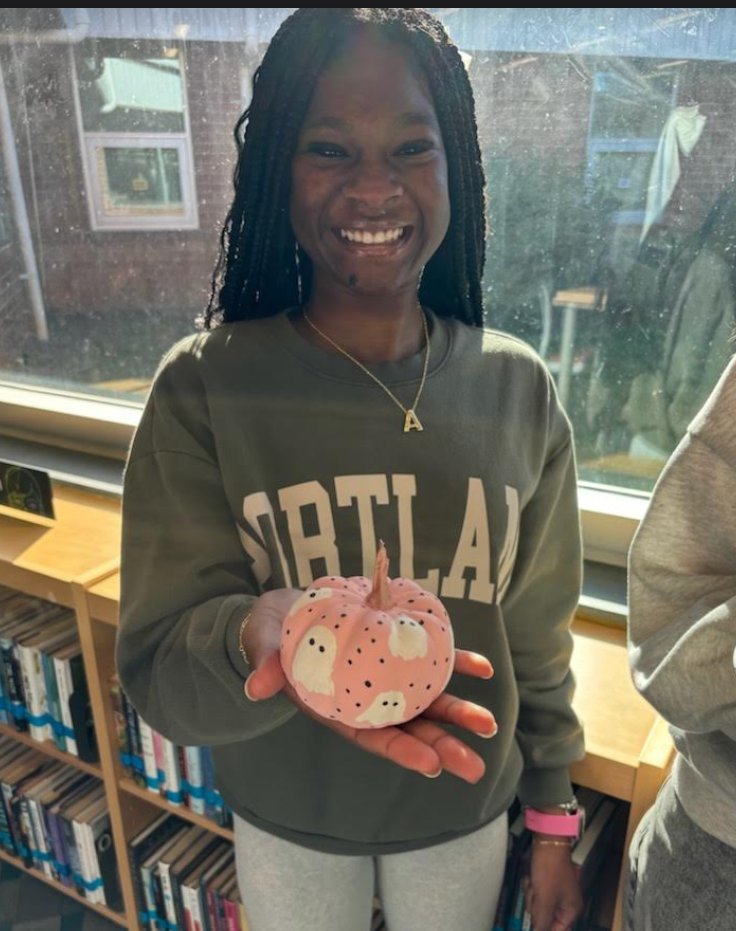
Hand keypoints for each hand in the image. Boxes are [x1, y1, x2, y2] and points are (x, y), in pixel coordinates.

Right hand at [242, 589, 496, 783]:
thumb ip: (266, 665)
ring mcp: (385, 675)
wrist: (285, 611)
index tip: (430, 765)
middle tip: (475, 766)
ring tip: (489, 724)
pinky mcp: (395, 648)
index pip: (372, 737)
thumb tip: (256, 686)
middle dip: (442, 746)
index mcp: (337, 707)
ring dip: (457, 711)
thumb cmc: (272, 635)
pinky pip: (431, 658)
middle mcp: (367, 698)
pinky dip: (458, 662)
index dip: (401, 751)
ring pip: (426, 699)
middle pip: (408, 727)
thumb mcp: (263, 647)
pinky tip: (483, 668)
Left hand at [525, 840, 582, 930]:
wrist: (547, 843)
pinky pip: (535, 891)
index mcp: (571, 910)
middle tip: (537, 892)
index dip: (544, 927)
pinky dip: (531, 884)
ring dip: (532, 893)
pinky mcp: (547, 881)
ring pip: (538, 903)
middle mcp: (566, 902)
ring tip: (534, 881)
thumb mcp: (545, 900)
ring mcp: (556, 891)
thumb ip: (542, 923)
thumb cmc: (550, 870)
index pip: (557, 930)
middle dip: (536, 904)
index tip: (534, 923)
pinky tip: (532, 876)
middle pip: (545, 916)